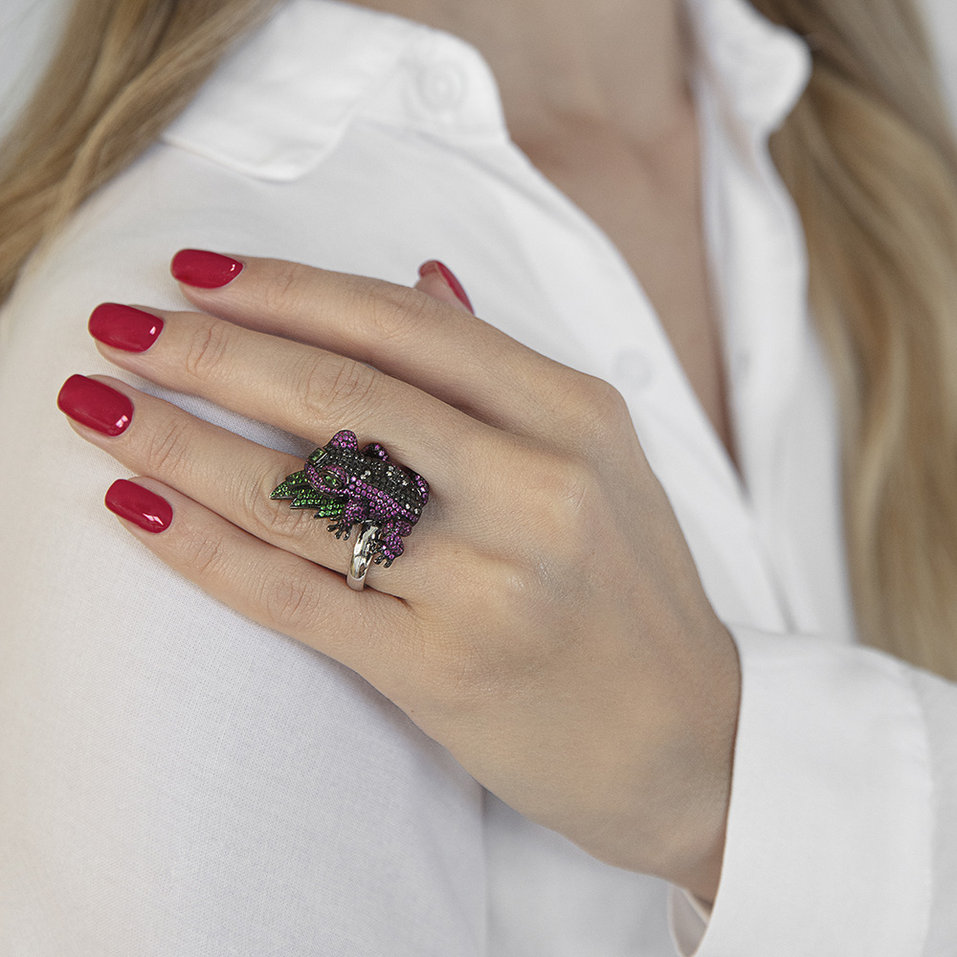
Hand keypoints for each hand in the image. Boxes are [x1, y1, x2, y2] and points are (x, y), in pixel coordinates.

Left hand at [58, 251, 739, 901]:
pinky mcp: (441, 670)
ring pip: (300, 489)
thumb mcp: (600, 461)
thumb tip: (419, 275)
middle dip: (208, 349)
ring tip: (100, 407)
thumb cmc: (635, 592)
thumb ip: (503, 370)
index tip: (198, 270)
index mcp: (576, 416)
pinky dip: (203, 548)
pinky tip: (138, 511)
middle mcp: (535, 486)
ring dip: (178, 441)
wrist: (689, 738)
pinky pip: (295, 594)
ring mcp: (488, 582)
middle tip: (120, 325)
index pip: (404, 322)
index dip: (286, 286)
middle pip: (338, 390)